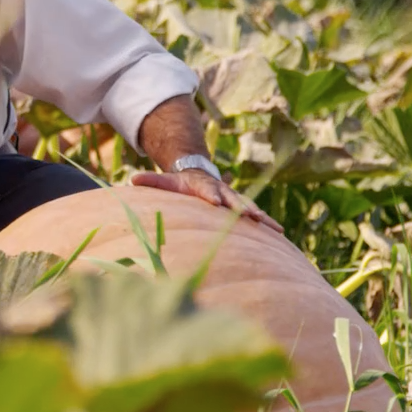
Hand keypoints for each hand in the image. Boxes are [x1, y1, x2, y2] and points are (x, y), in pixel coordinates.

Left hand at [130, 169, 284, 233]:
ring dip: (261, 217)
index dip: (211, 194)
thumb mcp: (166, 182)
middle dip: (243, 207)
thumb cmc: (180, 184)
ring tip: (274, 227)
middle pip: (234, 199)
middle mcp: (222, 192)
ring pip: (249, 207)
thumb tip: (131, 179)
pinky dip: (268, 224)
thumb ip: (151, 181)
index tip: (215, 202)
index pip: (207, 190)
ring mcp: (233, 199)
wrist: (200, 176)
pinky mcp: (240, 208)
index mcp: (204, 185)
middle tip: (252, 215)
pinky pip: (255, 217)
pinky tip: (280, 235)